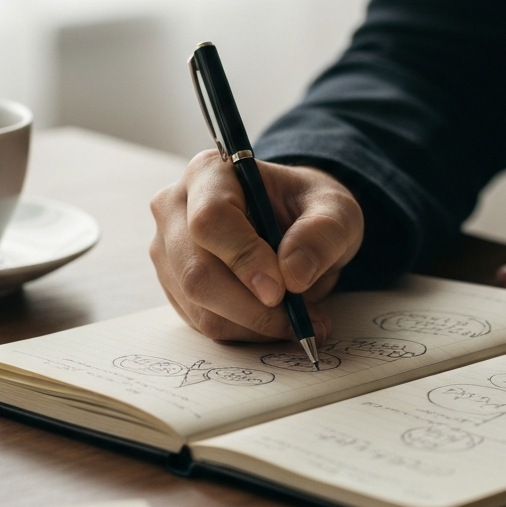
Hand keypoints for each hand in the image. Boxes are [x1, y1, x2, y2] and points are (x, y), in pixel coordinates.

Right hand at [150, 150, 363, 341]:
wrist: (293, 224)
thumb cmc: (308, 208)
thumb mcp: (336, 209)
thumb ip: (323, 233)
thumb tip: (294, 273)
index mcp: (209, 174)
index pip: (210, 220)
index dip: (244, 259)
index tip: (281, 290)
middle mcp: (176, 210)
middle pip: (197, 273)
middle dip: (253, 308)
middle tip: (301, 320)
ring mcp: (169, 252)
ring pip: (201, 307)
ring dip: (255, 326)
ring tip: (300, 321)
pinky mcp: (175, 287)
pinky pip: (204, 324)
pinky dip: (246, 332)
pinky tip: (276, 321)